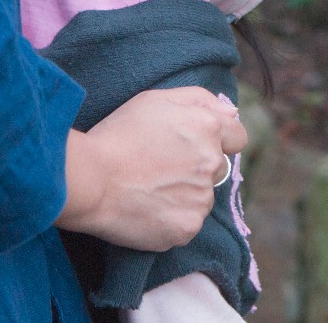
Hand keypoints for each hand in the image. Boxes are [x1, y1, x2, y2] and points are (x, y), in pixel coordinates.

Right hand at [56, 86, 248, 251]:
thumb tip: (232, 113)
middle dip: (197, 167)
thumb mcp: (156, 100)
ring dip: (185, 194)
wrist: (90, 179)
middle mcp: (212, 163)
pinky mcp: (186, 228)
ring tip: (149, 188)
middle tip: (161, 167)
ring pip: (202, 197)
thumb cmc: (119, 134)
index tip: (194, 145)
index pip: (237, 137)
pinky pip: (187, 222)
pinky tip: (146, 208)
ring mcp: (201, 199)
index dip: (218, 140)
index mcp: (209, 128)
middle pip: (217, 168)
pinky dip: (171, 218)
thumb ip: (200, 100)